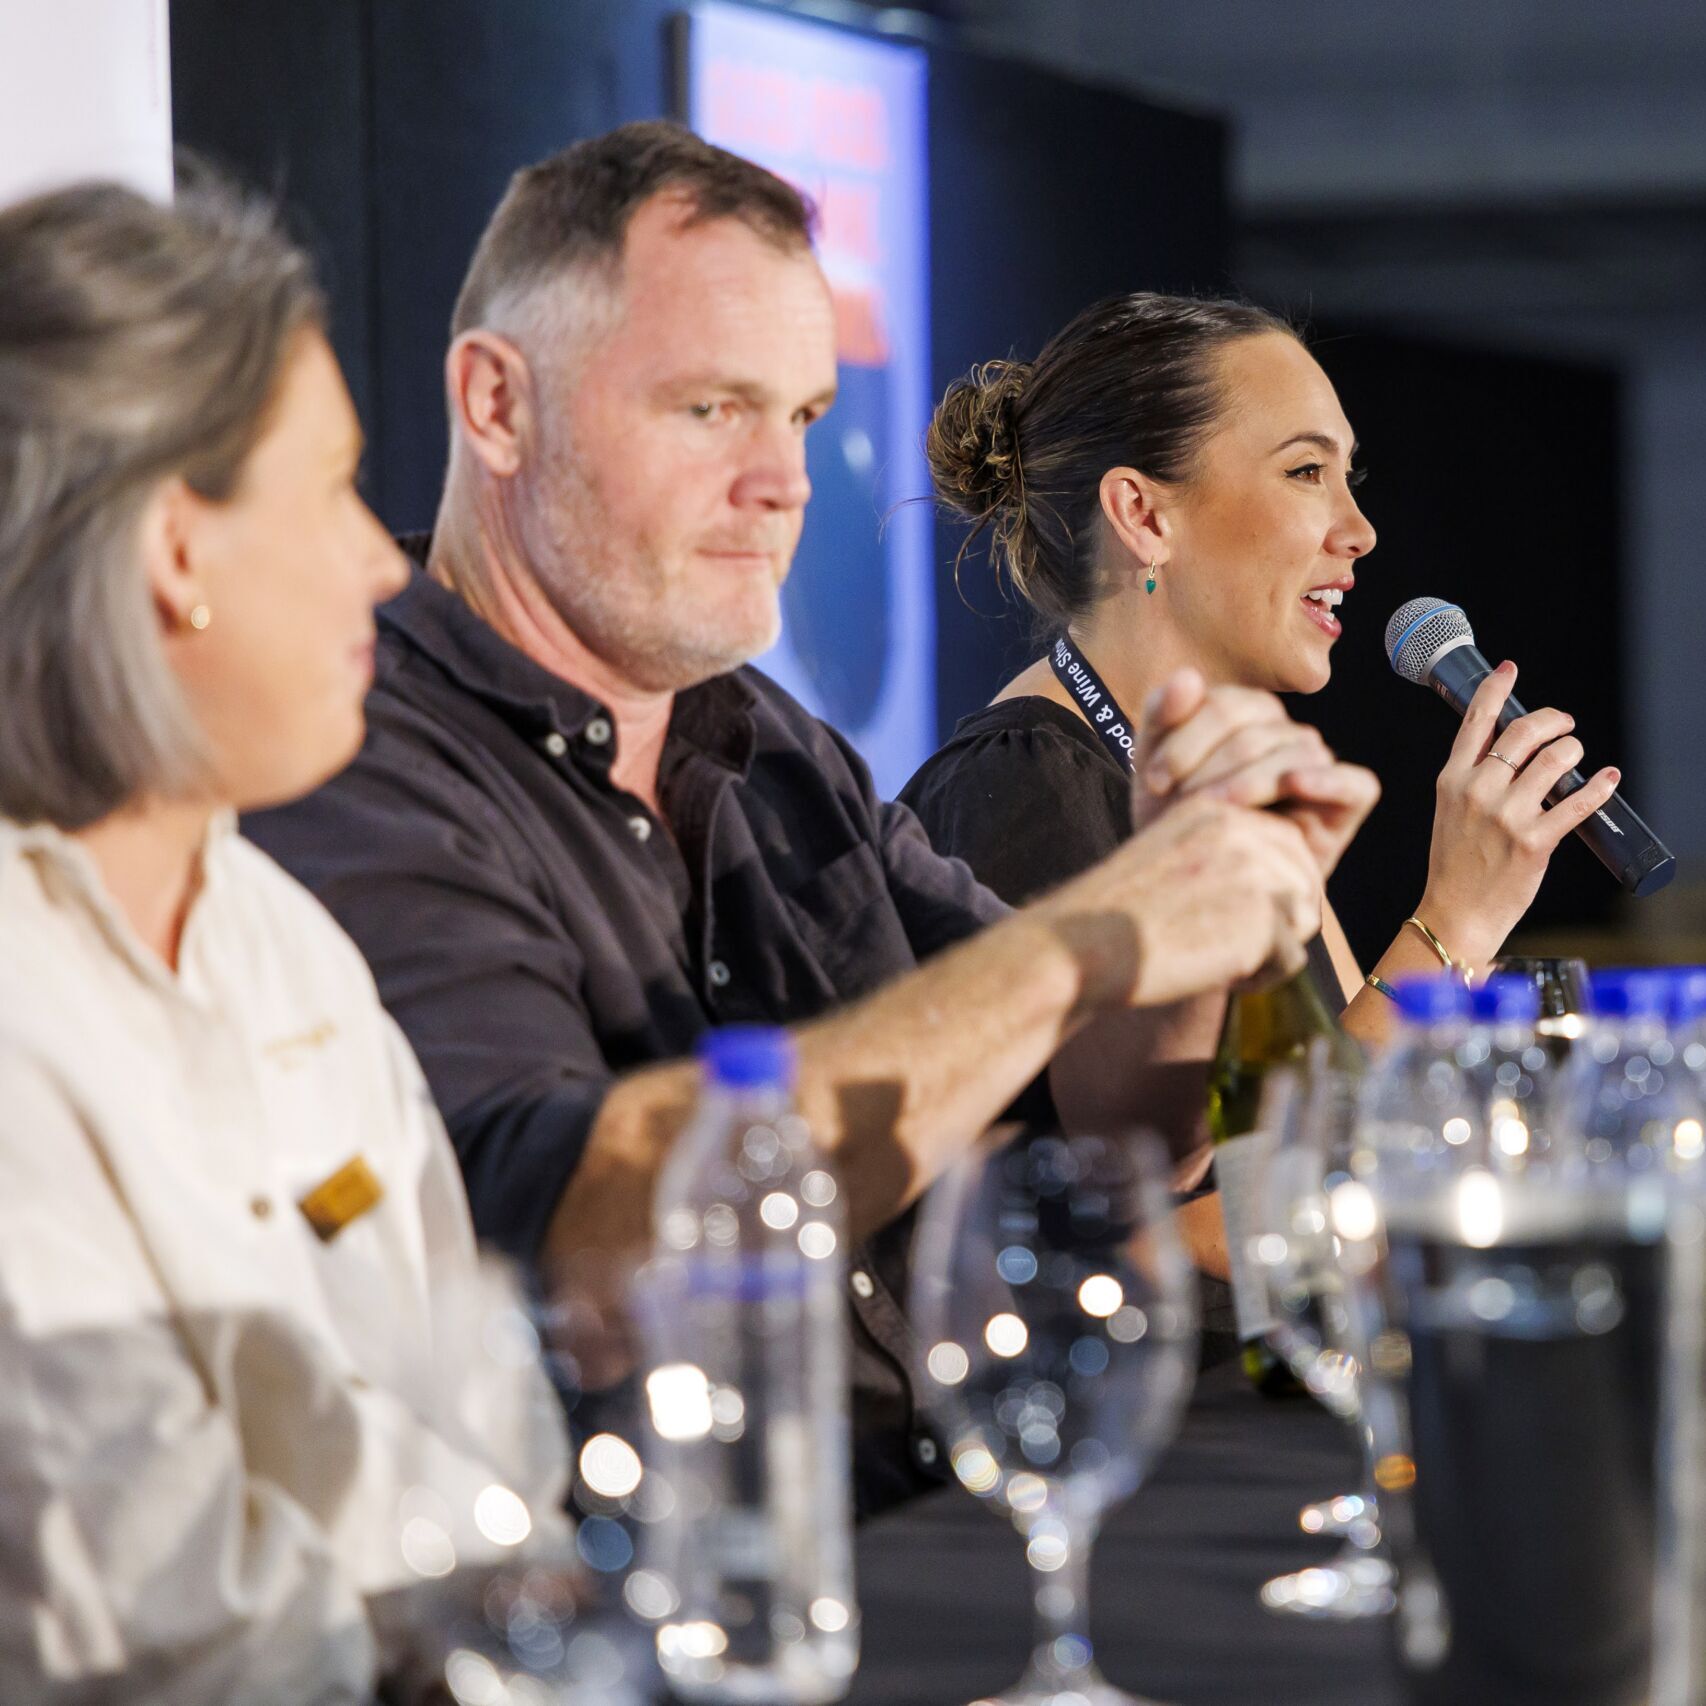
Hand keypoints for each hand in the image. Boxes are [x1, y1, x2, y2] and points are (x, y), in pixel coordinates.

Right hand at [1038, 794, 1323, 1009]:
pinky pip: (1292, 958)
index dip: (1273, 887)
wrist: (1081, 945)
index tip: (1234, 916)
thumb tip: (1285, 887)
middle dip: (1280, 918)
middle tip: (1230, 944)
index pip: (1285, 843)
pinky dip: (1262, 978)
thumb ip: (1222, 854)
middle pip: (1304, 879)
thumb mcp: (1169, 856)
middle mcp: (1241, 831)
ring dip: (1272, 948)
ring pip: (1304, 918)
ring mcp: (1256, 872)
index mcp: (1215, 809)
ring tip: (1224, 961)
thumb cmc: (1114, 916)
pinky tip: (1221, 977)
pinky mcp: (1264, 919)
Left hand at [1131, 669, 1380, 878]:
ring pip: (1291, 757)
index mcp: (1248, 713)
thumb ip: (1162, 718)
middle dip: (1209, 770)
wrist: (1203, 879)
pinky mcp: (1349, 800)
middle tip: (1179, 806)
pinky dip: (1326, 781)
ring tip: (1215, 812)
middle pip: (1251, 734)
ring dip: (1247, 784)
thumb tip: (1189, 675)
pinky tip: (1294, 786)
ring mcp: (1318, 762)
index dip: (1186, 742)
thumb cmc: (1179, 818)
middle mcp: (1286, 732)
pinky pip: (1353, 783)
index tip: (1155, 782)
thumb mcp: (1156, 768)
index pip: (1224, 706)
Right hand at [1418, 661, 1619, 967]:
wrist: (1454, 912)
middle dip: (1551, 721)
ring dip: (1573, 752)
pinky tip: (1608, 779)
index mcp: (1452, 781)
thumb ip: (1471, 778)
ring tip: (1576, 758)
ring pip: (1554, 761)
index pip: (1475, 722)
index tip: (1509, 670)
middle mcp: (1478, 792)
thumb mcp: (1450, 812)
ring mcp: (1506, 816)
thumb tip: (1505, 746)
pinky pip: (1577, 803)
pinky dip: (1599, 786)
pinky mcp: (1534, 841)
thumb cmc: (1454, 865)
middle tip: (1563, 725)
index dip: (1495, 690)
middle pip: (1523, 734)